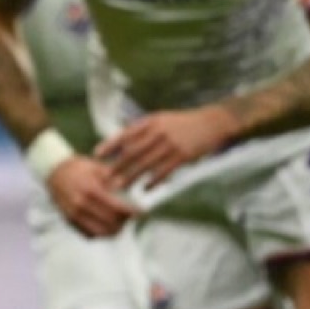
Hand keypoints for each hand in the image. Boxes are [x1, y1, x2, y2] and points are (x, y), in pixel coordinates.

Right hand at [46, 154, 136, 238]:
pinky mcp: (68, 220)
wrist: (52, 171)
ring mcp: (73, 214)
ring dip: (114, 231)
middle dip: (125, 222)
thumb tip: (131, 189)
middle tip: (131, 217)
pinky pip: (88, 234)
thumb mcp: (98, 168)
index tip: (141, 213)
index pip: (117, 209)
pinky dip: (100, 233)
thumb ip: (115, 179)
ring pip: (100, 233)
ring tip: (120, 223)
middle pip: (111, 223)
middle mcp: (81, 205)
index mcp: (90, 191)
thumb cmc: (79, 167)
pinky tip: (106, 225)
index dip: (132, 213)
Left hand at [96, 106, 236, 189]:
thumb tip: (122, 143)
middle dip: (117, 165)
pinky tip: (145, 189)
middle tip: (105, 178)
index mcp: (150, 122)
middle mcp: (158, 132)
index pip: (125, 134)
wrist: (213, 122)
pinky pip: (165, 170)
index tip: (96, 155)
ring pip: (146, 163)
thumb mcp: (161, 120)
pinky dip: (154, 180)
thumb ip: (143, 130)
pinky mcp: (184, 155)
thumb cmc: (183, 123)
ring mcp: (171, 144)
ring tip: (120, 187)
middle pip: (133, 151)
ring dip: (132, 176)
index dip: (110, 145)